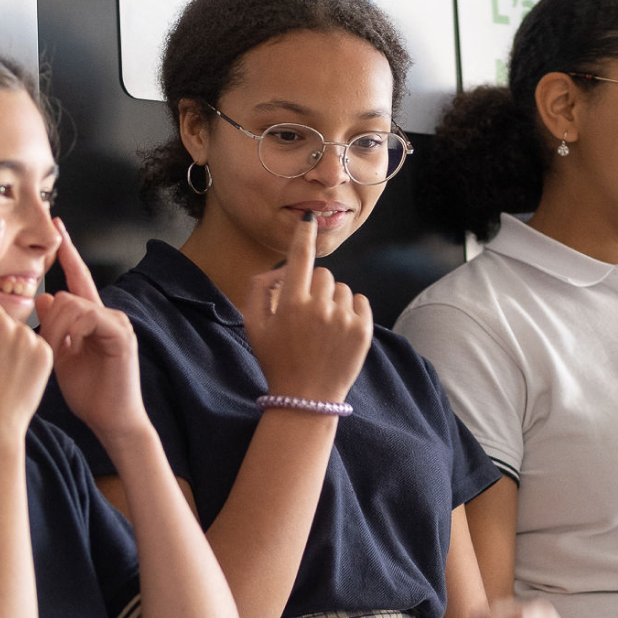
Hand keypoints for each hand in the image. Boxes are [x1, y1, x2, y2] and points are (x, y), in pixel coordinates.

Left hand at [34, 219, 145, 440]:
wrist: (113, 421)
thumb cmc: (89, 394)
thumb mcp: (62, 355)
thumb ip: (53, 326)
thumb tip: (43, 297)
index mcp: (93, 318)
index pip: (79, 278)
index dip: (69, 252)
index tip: (58, 225)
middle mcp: (108, 314)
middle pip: (69, 293)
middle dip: (49, 317)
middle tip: (44, 345)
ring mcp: (117, 322)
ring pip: (74, 303)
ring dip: (56, 328)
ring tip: (54, 353)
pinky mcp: (120, 334)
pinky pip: (86, 316)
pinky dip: (70, 331)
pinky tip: (67, 349)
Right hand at [243, 215, 371, 403]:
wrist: (305, 399)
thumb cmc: (276, 361)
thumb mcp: (254, 326)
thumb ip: (259, 290)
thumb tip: (279, 269)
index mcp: (291, 303)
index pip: (300, 257)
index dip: (304, 234)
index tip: (310, 218)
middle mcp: (319, 307)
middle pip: (323, 273)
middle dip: (314, 286)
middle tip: (307, 313)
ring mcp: (344, 319)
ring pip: (341, 288)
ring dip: (332, 300)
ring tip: (323, 328)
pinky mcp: (363, 331)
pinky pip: (359, 301)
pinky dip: (350, 309)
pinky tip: (339, 330)